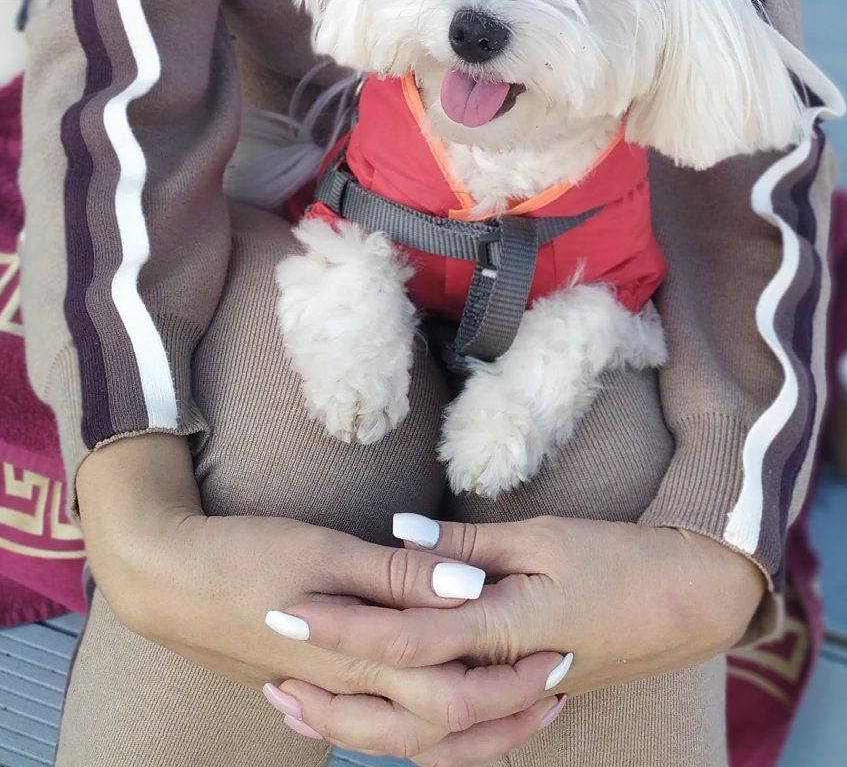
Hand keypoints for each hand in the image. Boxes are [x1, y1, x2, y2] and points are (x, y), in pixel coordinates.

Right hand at [77, 437, 564, 761]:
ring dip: (463, 727)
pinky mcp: (304, 684)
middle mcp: (344, 689)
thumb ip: (400, 575)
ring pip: (404, 737)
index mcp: (357, 657)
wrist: (163, 579)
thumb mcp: (327, 549)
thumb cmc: (245, 555)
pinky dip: (412, 724)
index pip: (449, 693)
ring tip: (509, 706)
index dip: (507, 682)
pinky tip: (424, 707)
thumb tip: (471, 585)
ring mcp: (322, 692)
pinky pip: (372, 724)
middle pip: (436, 729)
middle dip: (500, 717)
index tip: (556, 654)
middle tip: (551, 691)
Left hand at [273, 512, 765, 746]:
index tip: (284, 611)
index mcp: (508, 627)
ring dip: (360, 724)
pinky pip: (461, 747)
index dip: (342, 625)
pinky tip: (380, 727)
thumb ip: (467, 545)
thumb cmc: (620, 557)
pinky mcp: (529, 709)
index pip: (407, 635)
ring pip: (425, 738)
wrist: (692, 603)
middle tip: (271, 677)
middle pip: (402, 702)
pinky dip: (412, 743)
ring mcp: (518, 703)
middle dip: (333, 691)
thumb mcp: (543, 534)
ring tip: (302, 707)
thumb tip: (397, 534)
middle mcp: (507, 678)